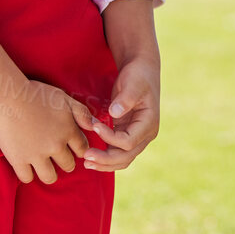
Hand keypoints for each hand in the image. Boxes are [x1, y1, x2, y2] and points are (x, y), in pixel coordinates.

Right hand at [0, 78, 95, 184]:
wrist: (8, 96)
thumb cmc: (36, 94)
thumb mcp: (64, 98)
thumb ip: (81, 112)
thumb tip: (93, 126)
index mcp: (68, 131)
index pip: (82, 150)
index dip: (78, 149)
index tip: (71, 147)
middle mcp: (56, 146)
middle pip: (68, 165)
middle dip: (65, 162)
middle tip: (56, 156)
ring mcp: (37, 154)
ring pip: (50, 177)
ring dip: (49, 173)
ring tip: (43, 165)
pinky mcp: (18, 159)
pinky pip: (27, 178)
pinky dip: (27, 174)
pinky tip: (26, 166)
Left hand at [84, 53, 159, 170]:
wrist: (142, 70)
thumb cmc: (138, 75)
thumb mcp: (133, 83)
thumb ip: (125, 98)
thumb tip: (115, 113)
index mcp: (149, 123)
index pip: (129, 141)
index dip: (110, 138)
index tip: (95, 126)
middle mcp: (145, 134)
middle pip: (126, 156)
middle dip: (105, 159)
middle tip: (85, 156)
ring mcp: (137, 136)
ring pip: (122, 159)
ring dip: (104, 163)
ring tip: (86, 162)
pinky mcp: (127, 134)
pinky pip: (117, 152)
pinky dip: (105, 157)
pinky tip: (91, 156)